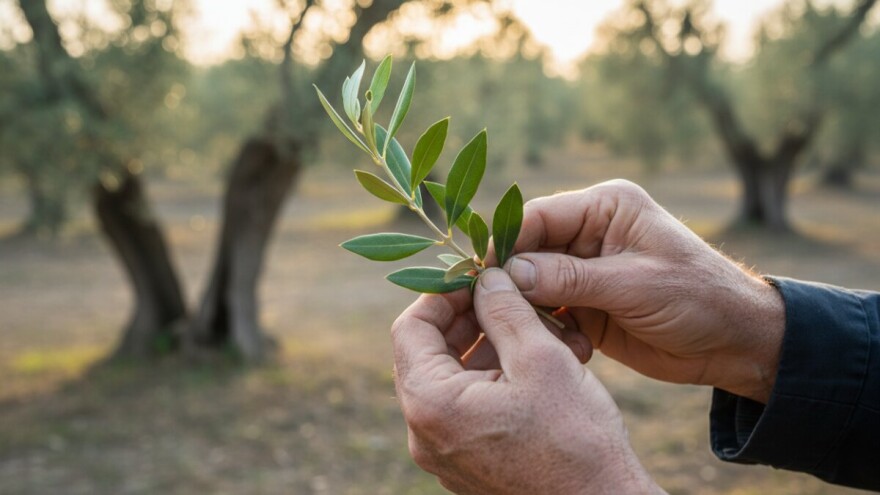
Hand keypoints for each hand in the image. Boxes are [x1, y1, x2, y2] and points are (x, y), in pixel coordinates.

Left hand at [392, 269, 661, 493]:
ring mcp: (444, 453)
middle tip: (504, 295)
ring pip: (450, 379)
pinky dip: (489, 377)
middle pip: (428, 353)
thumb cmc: (575, 440)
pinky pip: (464, 407)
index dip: (443, 294)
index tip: (477, 276)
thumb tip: (486, 278)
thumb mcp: (541, 359)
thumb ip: (505, 310)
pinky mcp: (466, 464)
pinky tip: (528, 361)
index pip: (411, 328)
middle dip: (466, 318)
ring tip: (526, 325)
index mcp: (431, 405)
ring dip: (482, 345)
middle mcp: (425, 434)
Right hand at [505, 180, 784, 402]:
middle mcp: (589, 232)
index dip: (505, 241)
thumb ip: (571, 278)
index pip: (538, 216)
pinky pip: (544, 309)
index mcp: (605, 208)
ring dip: (519, 304)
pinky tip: (536, 340)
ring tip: (501, 327)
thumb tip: (509, 273)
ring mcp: (584, 269)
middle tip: (480, 304)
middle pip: (527, 248)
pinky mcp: (583, 303)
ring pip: (530, 281)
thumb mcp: (635, 284)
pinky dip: (537, 325)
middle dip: (506, 276)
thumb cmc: (698, 299)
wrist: (735, 343)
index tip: (479, 272)